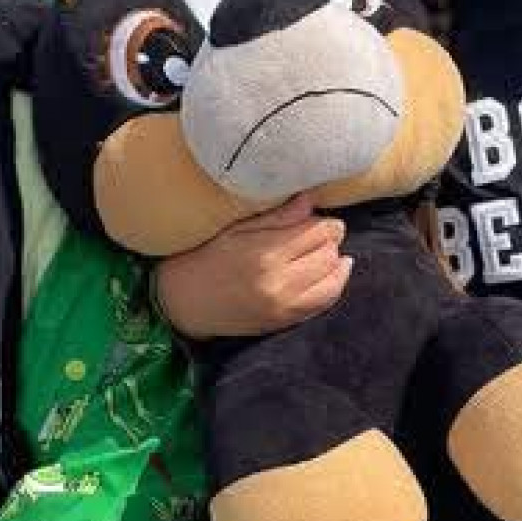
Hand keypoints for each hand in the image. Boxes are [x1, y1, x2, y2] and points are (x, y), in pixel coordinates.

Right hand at [153, 197, 350, 338]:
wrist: (186, 303)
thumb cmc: (207, 259)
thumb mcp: (236, 230)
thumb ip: (277, 217)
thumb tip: (310, 200)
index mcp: (265, 252)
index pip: (317, 231)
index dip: (324, 221)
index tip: (319, 218)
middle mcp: (279, 281)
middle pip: (328, 253)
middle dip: (330, 240)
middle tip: (321, 233)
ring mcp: (284, 305)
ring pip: (333, 278)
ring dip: (335, 262)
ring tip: (327, 251)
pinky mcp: (286, 320)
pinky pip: (325, 301)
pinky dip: (335, 284)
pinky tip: (335, 272)